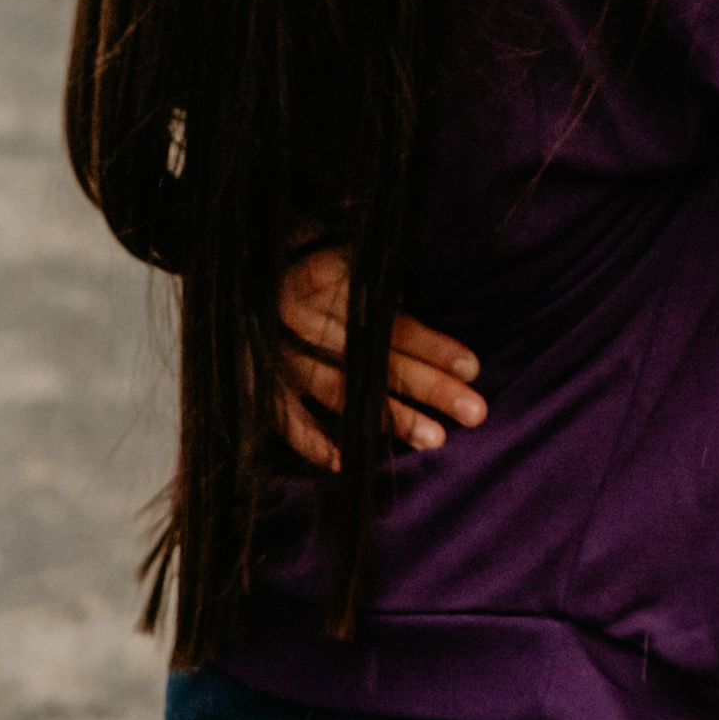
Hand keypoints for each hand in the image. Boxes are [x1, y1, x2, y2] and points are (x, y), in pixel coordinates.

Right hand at [277, 247, 487, 465]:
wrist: (244, 267)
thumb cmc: (309, 262)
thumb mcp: (346, 256)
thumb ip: (380, 287)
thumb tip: (432, 313)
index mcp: (327, 279)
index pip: (389, 320)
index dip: (431, 344)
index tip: (473, 367)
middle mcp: (303, 317)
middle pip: (373, 358)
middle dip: (427, 386)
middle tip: (474, 412)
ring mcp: (277, 351)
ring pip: (339, 389)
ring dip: (389, 417)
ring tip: (435, 439)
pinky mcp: (257, 376)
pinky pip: (284, 415)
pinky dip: (311, 441)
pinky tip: (345, 463)